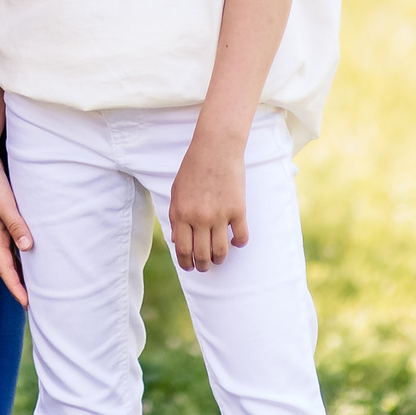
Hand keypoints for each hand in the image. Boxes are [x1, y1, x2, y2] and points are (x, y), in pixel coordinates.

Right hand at [0, 142, 32, 304]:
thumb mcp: (3, 202)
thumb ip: (15, 223)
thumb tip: (27, 247)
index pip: (5, 268)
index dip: (16, 287)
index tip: (27, 304)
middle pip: (9, 266)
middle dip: (20, 284)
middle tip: (36, 301)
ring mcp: (1, 225)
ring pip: (14, 254)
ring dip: (24, 268)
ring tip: (38, 282)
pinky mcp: (6, 215)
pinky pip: (16, 239)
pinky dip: (25, 250)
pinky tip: (35, 251)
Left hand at [167, 132, 248, 272]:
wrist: (216, 148)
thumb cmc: (193, 167)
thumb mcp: (176, 191)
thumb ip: (174, 216)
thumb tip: (176, 241)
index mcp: (181, 214)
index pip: (183, 250)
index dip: (186, 263)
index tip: (190, 267)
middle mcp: (199, 218)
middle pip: (202, 255)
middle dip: (203, 266)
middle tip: (205, 266)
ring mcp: (220, 215)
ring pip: (221, 251)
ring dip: (220, 259)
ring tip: (219, 258)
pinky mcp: (238, 209)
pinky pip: (241, 237)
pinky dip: (239, 243)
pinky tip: (236, 241)